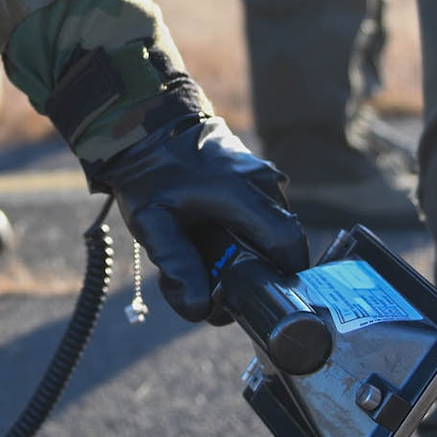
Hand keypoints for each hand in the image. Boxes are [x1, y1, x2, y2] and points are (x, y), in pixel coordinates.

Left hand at [84, 113, 308, 321]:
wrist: (147, 127)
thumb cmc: (149, 174)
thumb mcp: (151, 221)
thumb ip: (175, 263)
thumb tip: (199, 309)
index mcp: (243, 193)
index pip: (288, 245)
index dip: (282, 278)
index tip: (258, 298)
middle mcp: (263, 183)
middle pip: (282, 243)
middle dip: (262, 272)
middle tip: (223, 288)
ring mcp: (263, 176)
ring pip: (273, 228)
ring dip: (253, 251)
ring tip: (212, 259)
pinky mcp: (257, 175)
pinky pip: (264, 213)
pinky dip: (248, 232)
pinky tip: (217, 238)